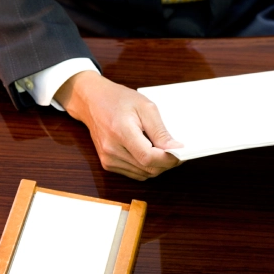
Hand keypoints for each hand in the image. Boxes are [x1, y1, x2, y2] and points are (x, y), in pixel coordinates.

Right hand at [54, 70, 182, 179]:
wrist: (93, 101)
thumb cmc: (119, 100)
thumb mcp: (145, 107)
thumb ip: (160, 131)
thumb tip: (175, 149)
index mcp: (121, 132)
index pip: (149, 157)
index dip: (168, 159)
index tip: (181, 153)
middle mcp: (112, 150)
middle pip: (148, 169)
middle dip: (166, 163)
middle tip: (176, 151)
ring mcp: (108, 159)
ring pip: (143, 174)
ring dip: (157, 166)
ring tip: (163, 151)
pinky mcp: (108, 164)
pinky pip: (135, 173)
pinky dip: (146, 167)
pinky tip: (150, 154)